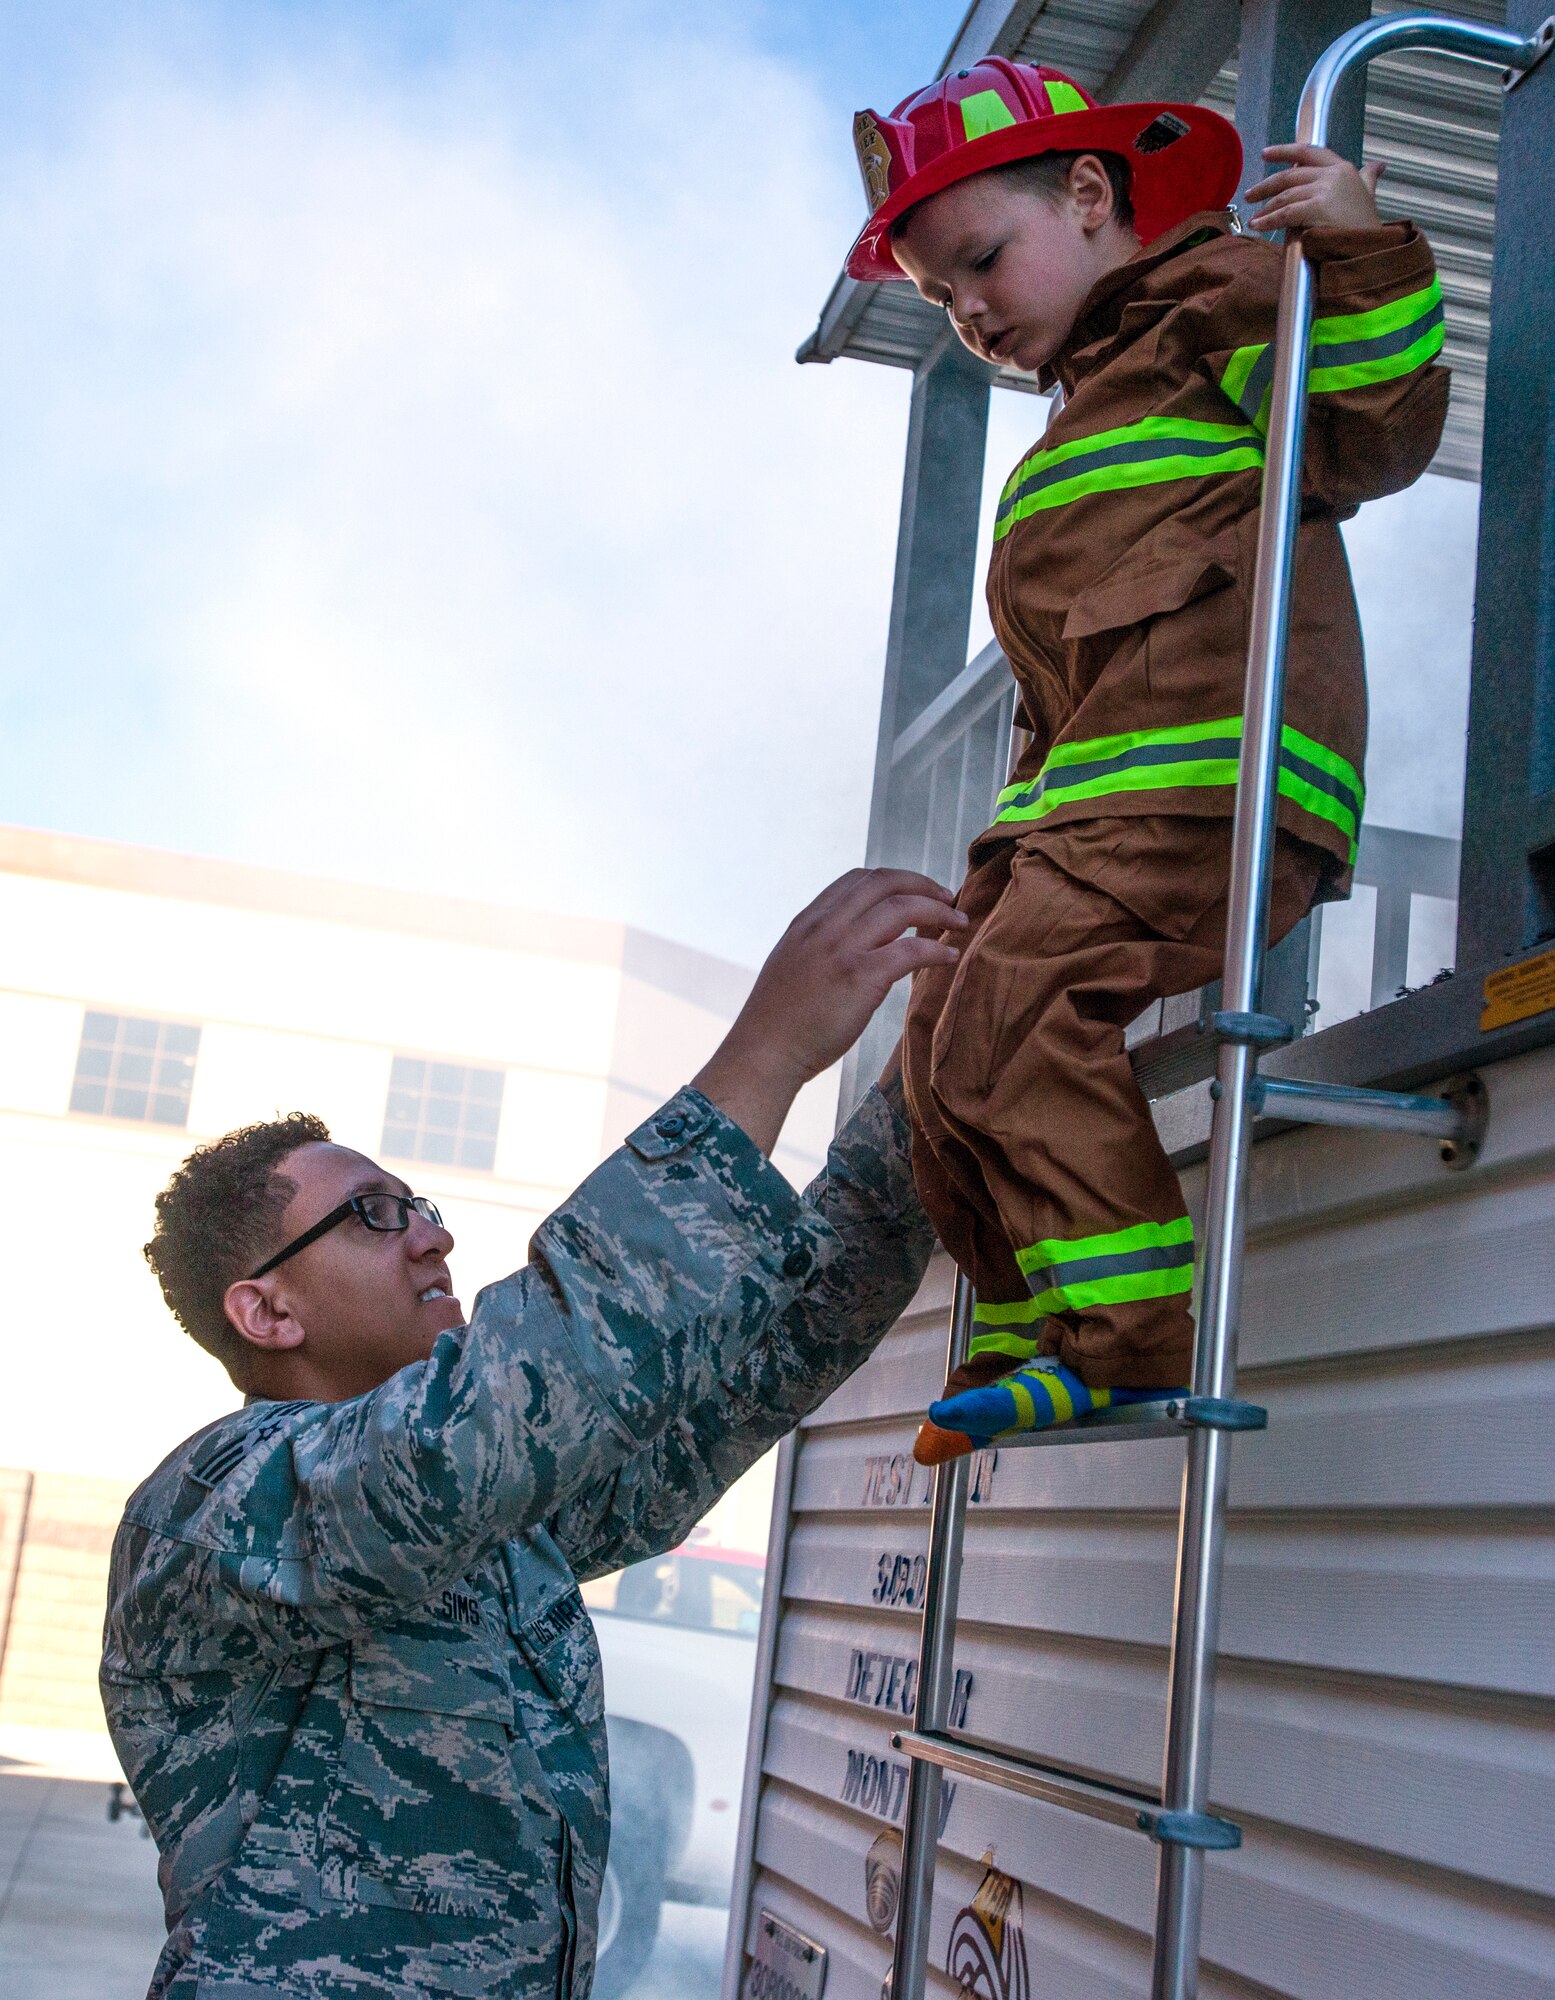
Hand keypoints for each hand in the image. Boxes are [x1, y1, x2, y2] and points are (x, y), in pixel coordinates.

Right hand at [693, 869, 964, 1155]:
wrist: (764, 1052)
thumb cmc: (778, 1021)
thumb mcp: (793, 965)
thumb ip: (822, 947)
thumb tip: (858, 946)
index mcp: (808, 921)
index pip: (857, 880)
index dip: (894, 880)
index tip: (917, 891)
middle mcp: (824, 926)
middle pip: (884, 883)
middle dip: (922, 884)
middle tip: (948, 898)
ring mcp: (842, 948)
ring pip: (902, 907)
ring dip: (938, 911)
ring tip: (958, 923)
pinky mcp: (860, 976)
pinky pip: (911, 950)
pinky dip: (936, 949)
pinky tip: (949, 957)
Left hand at [1246, 144, 1383, 235]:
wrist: (1371, 248)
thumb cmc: (1366, 226)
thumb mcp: (1369, 194)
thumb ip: (1368, 178)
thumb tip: (1378, 165)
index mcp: (1343, 168)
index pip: (1309, 152)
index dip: (1285, 151)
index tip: (1265, 153)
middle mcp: (1333, 174)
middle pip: (1291, 174)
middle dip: (1266, 185)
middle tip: (1249, 195)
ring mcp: (1325, 189)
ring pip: (1285, 195)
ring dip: (1265, 207)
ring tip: (1254, 219)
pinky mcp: (1317, 207)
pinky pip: (1285, 213)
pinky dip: (1268, 220)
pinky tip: (1258, 226)